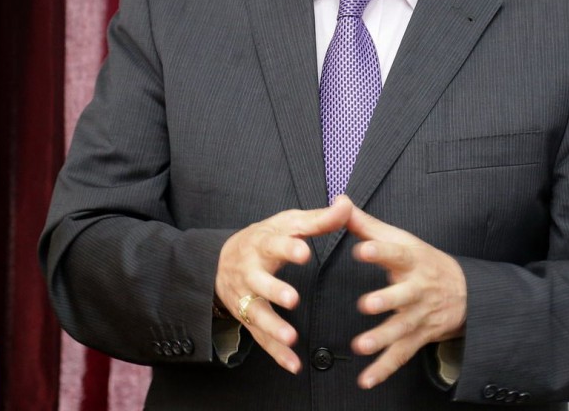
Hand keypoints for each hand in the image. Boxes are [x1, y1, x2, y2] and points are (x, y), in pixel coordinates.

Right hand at [215, 195, 352, 372]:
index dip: (288, 247)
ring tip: (292, 338)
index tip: (304, 252)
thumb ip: (319, 219)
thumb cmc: (266, 238)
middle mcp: (250, 271)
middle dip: (274, 290)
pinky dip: (276, 353)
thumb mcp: (289, 224)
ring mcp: (246, 297)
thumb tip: (347, 204)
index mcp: (263, 243)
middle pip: (259, 281)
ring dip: (273, 327)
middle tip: (292, 299)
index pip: (275, 243)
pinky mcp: (248, 318)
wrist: (221, 259)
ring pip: (256, 313)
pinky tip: (293, 364)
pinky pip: (260, 338)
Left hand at [347, 204, 466, 388]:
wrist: (466, 292)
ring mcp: (418, 315)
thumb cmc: (421, 261)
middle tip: (366, 304)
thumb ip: (365, 224)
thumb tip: (338, 202)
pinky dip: (383, 369)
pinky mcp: (418, 337)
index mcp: (410, 260)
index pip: (396, 253)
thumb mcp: (399, 239)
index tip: (363, 248)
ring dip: (381, 338)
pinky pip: (400, 355)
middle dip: (385, 300)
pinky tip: (366, 379)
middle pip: (402, 295)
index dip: (380, 251)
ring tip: (361, 346)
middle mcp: (417, 288)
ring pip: (401, 328)